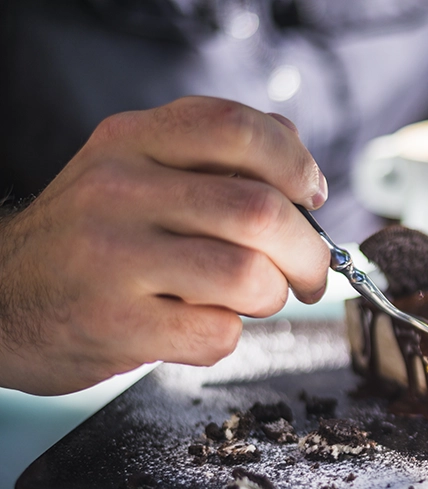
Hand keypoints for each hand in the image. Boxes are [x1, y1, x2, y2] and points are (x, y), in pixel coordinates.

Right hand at [0, 96, 330, 394]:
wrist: (1, 300)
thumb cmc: (92, 239)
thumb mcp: (135, 170)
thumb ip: (213, 154)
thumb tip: (298, 156)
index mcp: (133, 141)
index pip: (238, 129)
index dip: (296, 164)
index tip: (310, 196)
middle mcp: (120, 190)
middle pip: (261, 212)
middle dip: (309, 252)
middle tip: (310, 273)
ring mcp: (113, 258)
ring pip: (248, 276)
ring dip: (272, 296)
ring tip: (253, 299)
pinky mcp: (113, 323)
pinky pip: (217, 333)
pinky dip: (228, 335)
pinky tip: (199, 324)